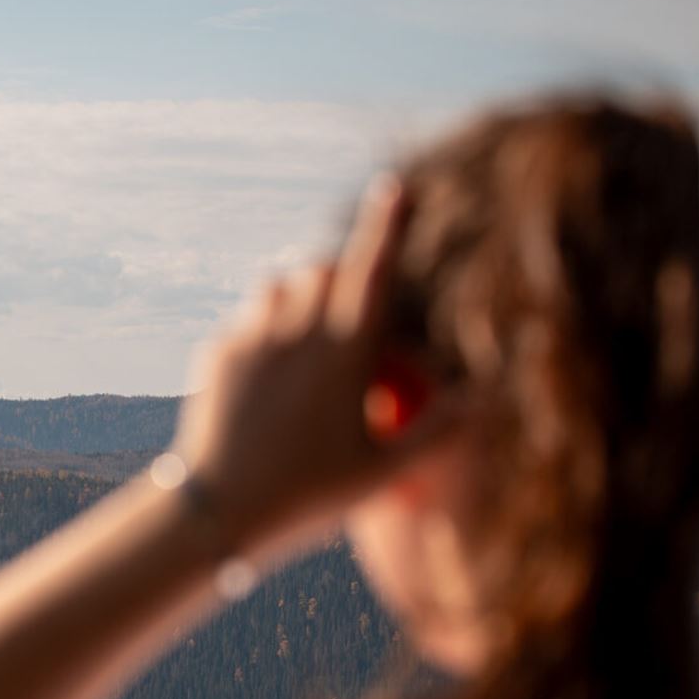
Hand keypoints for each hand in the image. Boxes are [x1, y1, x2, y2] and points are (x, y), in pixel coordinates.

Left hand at [172, 174, 465, 564]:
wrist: (217, 511)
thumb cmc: (308, 496)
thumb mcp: (382, 473)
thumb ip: (436, 431)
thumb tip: (482, 397)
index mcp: (344, 352)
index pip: (373, 271)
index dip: (388, 225)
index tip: (396, 187)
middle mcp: (296, 333)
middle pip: (321, 267)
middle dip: (339, 273)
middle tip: (349, 309)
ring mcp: (251, 340)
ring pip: (278, 283)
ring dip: (298, 294)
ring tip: (307, 338)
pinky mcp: (216, 355)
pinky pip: (245, 320)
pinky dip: (263, 330)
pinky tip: (269, 377)